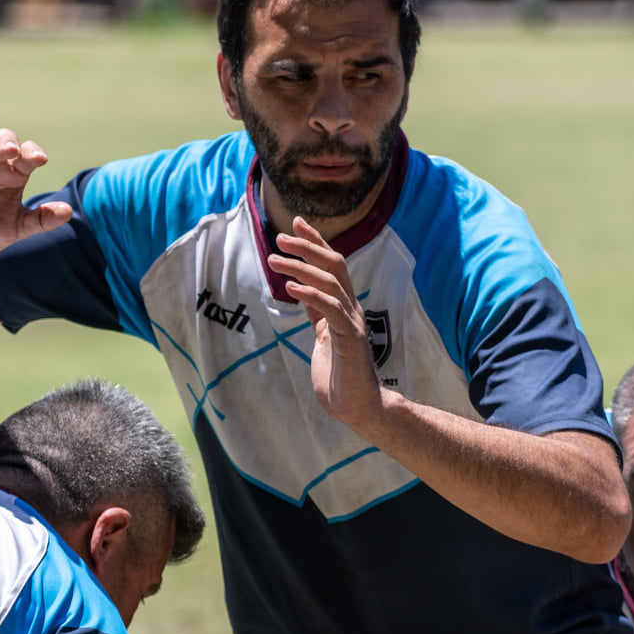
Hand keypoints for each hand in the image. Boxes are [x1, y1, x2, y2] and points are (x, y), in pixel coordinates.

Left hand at [267, 217, 388, 431]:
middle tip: (280, 237)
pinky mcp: (351, 339)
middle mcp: (351, 309)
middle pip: (335, 264)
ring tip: (274, 261)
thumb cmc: (340, 378)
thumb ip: (317, 314)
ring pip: (331, 281)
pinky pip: (331, 309)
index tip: (296, 224)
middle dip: (308, 246)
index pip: (332, 266)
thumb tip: (302, 292)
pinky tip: (290, 289)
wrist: (359, 409)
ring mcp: (353, 323)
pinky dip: (311, 295)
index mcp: (344, 307)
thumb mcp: (322, 338)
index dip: (315, 242)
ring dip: (301, 268)